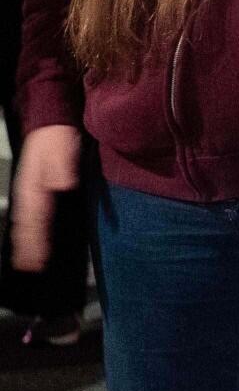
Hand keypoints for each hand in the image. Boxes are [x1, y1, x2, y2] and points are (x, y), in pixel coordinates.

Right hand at [10, 123, 79, 271]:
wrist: (49, 123)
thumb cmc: (57, 137)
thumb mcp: (62, 148)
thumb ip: (62, 167)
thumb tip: (63, 185)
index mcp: (34, 187)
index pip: (35, 220)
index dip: (35, 240)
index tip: (36, 259)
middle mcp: (29, 193)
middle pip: (26, 225)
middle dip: (28, 247)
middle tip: (30, 267)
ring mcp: (30, 192)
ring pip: (25, 222)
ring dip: (26, 241)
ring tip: (27, 260)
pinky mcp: (35, 190)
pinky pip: (29, 214)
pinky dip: (29, 228)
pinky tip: (30, 237)